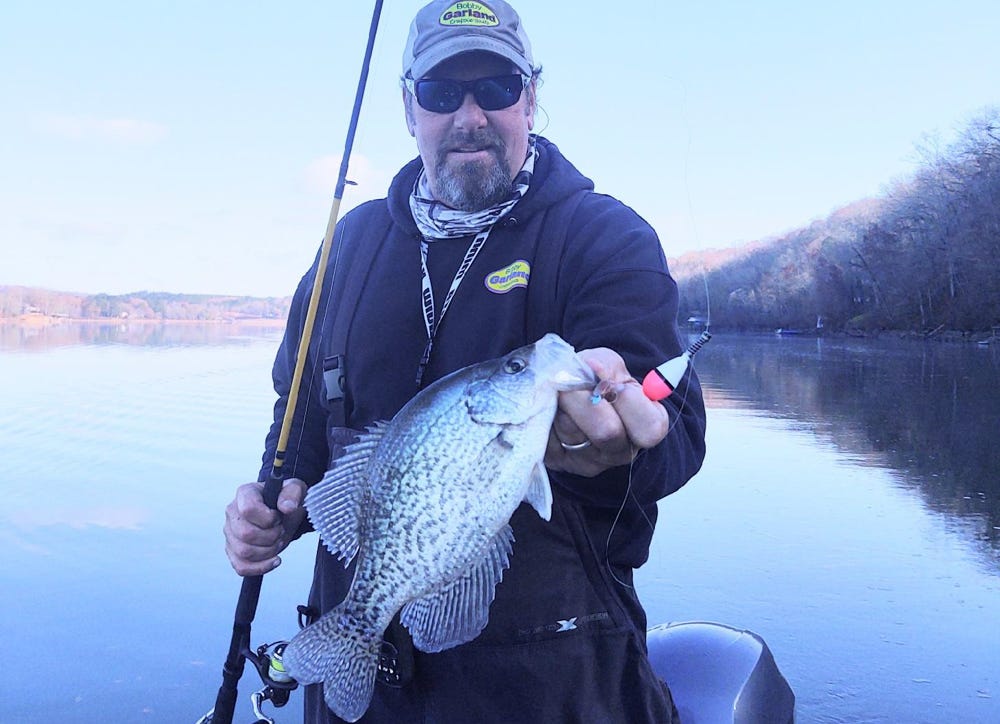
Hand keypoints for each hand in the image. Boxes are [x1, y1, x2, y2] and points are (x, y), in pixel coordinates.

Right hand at [223, 478, 307, 575]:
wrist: (284, 514)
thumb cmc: (286, 499)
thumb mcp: (296, 490)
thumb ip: (292, 493)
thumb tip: (287, 507)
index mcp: (244, 493)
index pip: (248, 509)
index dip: (268, 518)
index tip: (278, 518)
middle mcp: (232, 512)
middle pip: (246, 534)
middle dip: (271, 537)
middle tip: (281, 531)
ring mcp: (230, 533)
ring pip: (244, 552)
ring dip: (268, 551)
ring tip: (278, 542)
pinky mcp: (232, 551)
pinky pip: (241, 567)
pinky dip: (260, 567)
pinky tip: (274, 560)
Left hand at [544, 348, 669, 476]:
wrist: (567, 393)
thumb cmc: (596, 379)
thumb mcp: (609, 364)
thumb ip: (607, 365)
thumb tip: (594, 368)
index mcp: (646, 426)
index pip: (650, 428)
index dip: (627, 401)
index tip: (609, 382)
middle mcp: (622, 451)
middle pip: (607, 432)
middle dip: (584, 399)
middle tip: (570, 384)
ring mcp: (590, 462)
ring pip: (571, 431)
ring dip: (561, 404)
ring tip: (560, 394)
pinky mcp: (559, 462)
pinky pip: (548, 436)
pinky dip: (545, 414)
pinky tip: (550, 408)